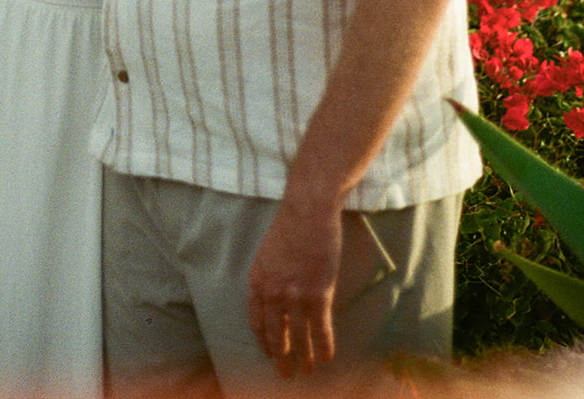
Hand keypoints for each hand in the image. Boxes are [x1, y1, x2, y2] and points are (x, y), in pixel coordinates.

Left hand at [247, 194, 340, 376]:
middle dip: (281, 358)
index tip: (270, 353)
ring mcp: (295, 296)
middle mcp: (272, 293)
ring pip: (299, 339)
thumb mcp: (268, 254)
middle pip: (276, 335)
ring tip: (308, 371)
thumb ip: (270, 279)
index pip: (257, 322)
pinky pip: (321, 331)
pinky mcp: (318, 295)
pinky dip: (324, 347)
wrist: (308, 210)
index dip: (264, 341)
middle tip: (286, 373)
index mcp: (257, 281)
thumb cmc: (290, 226)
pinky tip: (326, 357)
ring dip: (304, 359)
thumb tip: (277, 303)